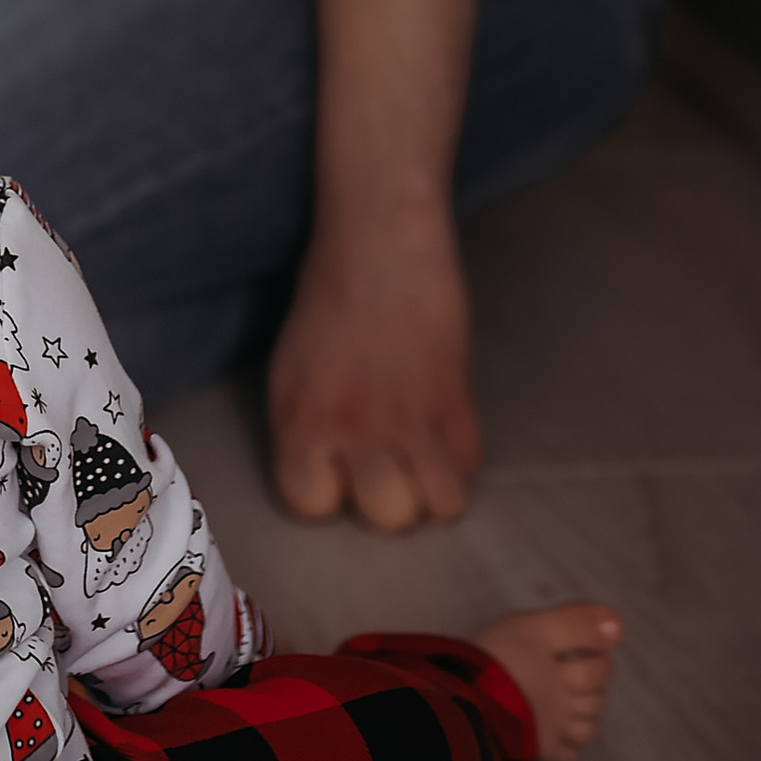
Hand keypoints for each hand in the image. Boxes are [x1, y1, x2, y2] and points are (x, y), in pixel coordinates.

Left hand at [268, 206, 480, 530]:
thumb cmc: (327, 297)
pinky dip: (459, 455)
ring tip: (420, 461)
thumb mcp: (291, 367)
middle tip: (385, 467)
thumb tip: (325, 467)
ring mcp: (409, 418)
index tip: (335, 474)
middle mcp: (352, 429)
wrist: (380, 242)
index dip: (327, 496)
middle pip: (385, 519)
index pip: (310, 507)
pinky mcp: (456, 398)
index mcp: (299, 419)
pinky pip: (470, 462)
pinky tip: (443, 428)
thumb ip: (305, 423)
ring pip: (440, 504)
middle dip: (387, 502)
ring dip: (432, 490)